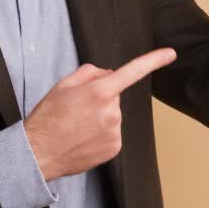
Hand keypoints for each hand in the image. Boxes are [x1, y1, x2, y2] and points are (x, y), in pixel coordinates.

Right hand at [25, 48, 176, 181]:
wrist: (38, 153)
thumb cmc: (48, 118)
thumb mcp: (63, 85)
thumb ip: (90, 73)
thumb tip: (108, 74)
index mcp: (99, 91)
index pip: (132, 71)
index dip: (153, 60)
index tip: (170, 54)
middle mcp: (112, 111)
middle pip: (114, 96)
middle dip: (100, 99)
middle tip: (77, 110)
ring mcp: (115, 131)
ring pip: (113, 115)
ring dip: (100, 117)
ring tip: (77, 126)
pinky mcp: (115, 147)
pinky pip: (113, 133)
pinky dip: (101, 133)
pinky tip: (83, 138)